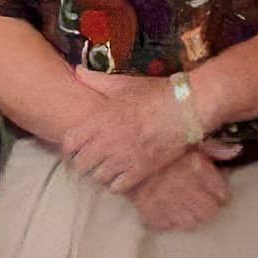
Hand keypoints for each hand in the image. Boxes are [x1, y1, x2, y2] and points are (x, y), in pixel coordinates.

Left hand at [62, 69, 193, 193]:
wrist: (187, 108)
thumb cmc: (155, 94)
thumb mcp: (125, 84)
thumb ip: (97, 80)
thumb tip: (76, 70)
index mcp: (102, 118)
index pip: (70, 142)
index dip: (71, 145)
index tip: (77, 144)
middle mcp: (109, 141)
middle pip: (81, 164)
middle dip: (83, 161)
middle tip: (91, 157)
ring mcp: (124, 158)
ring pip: (97, 177)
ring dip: (99, 172)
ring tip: (106, 166)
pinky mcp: (140, 171)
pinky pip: (117, 187)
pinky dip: (116, 182)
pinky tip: (122, 173)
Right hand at [127, 146, 231, 231]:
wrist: (125, 147)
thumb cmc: (161, 141)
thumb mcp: (189, 138)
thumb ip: (214, 147)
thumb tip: (237, 150)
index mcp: (197, 167)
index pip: (221, 193)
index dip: (221, 193)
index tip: (218, 192)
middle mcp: (185, 187)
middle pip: (209, 212)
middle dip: (210, 207)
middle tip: (205, 201)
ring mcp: (167, 201)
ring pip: (191, 222)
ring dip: (193, 216)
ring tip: (189, 208)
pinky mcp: (150, 210)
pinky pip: (168, 225)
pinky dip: (171, 220)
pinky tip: (171, 210)